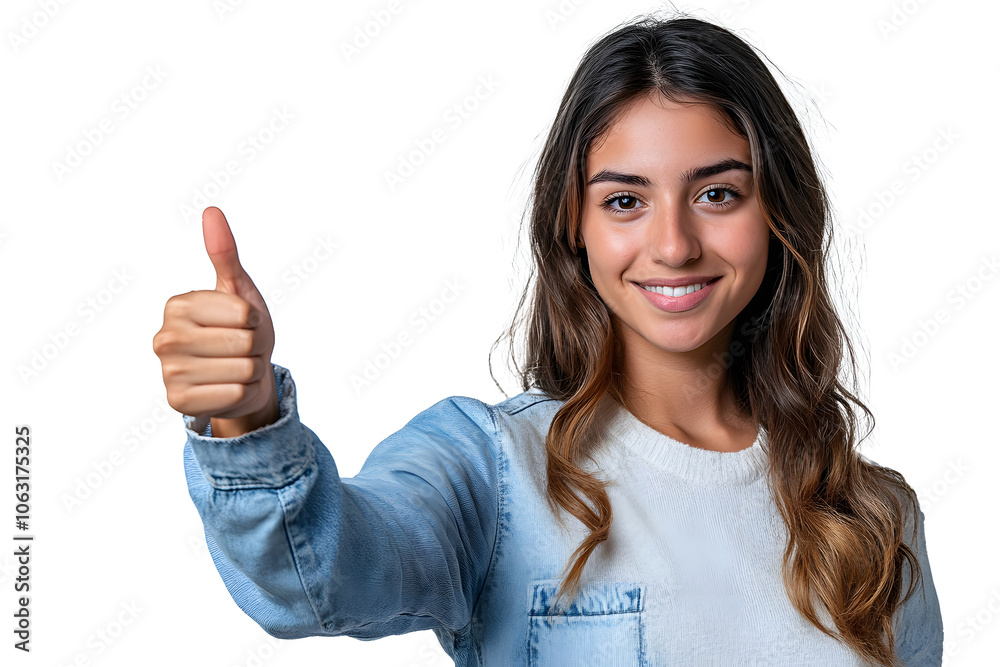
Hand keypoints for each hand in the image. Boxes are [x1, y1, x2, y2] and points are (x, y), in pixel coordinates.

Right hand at [153, 206, 278, 436]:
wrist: (242, 375)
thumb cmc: (241, 329)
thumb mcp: (239, 289)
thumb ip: (225, 253)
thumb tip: (212, 211)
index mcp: (178, 306)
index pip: (243, 313)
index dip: (254, 319)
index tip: (242, 322)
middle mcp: (164, 337)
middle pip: (244, 342)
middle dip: (254, 346)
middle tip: (240, 348)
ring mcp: (168, 372)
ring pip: (242, 369)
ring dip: (250, 370)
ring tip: (236, 366)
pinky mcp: (178, 402)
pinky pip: (234, 394)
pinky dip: (242, 392)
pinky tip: (229, 387)